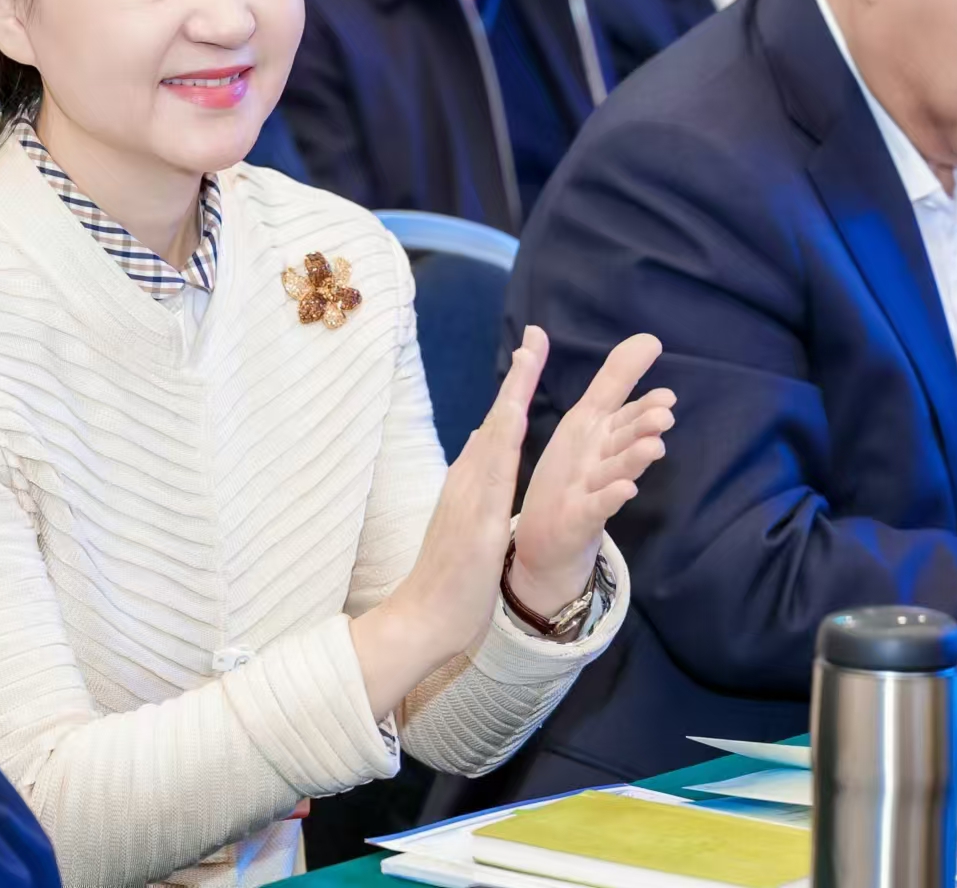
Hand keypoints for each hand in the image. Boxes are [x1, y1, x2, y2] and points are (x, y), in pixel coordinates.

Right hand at [347, 328, 669, 717]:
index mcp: (470, 484)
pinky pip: (492, 479)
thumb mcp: (466, 524)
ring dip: (512, 398)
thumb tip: (479, 448)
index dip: (515, 390)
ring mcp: (467, 501)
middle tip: (535, 336)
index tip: (532, 354)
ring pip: (493, 440)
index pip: (496, 428)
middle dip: (517, 378)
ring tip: (530, 360)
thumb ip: (474, 487)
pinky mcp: (474, 525)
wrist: (420, 620)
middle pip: (495, 420)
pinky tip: (513, 421)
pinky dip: (503, 446)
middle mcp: (466, 483)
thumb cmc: (448, 580)